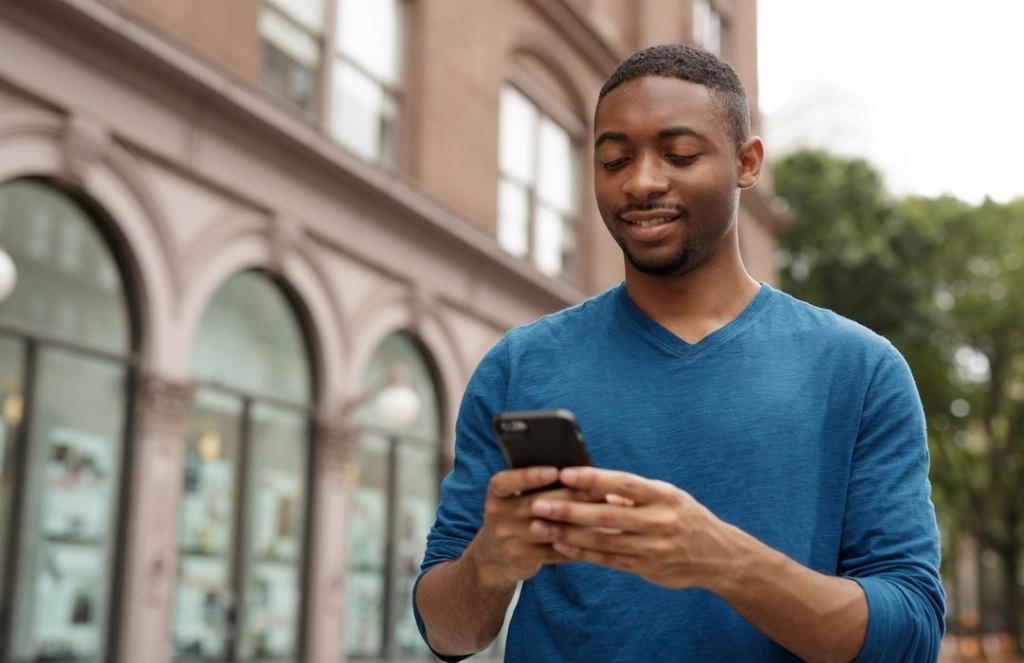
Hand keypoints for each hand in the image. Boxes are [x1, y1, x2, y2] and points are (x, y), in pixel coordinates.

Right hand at [466, 466, 586, 588]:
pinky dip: (574, 544)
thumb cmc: (515, 516)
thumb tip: (575, 471)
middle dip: (569, 496)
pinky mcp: (519, 558)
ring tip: (601, 514)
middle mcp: (496, 514)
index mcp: (496, 494)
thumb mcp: (513, 499)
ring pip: (547, 528)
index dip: (529, 476)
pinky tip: (594, 537)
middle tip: (598, 490)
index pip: (505, 482)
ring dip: (576, 522)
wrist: (493, 558)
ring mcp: (506, 538)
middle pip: (535, 504)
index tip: (555, 471)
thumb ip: (535, 486)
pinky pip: (552, 551)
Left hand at [529, 467, 738, 589]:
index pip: (622, 483)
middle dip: (568, 508)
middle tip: (538, 503)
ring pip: (602, 539)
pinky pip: (607, 559)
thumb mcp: (669, 496)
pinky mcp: (647, 568)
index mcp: (663, 495)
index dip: (592, 478)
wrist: (718, 557)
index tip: (564, 473)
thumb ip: (634, 492)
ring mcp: (653, 547)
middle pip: (605, 514)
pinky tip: (561, 544)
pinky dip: (582, 552)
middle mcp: (659, 521)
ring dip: (567, 532)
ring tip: (540, 525)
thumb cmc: (685, 518)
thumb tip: (595, 484)